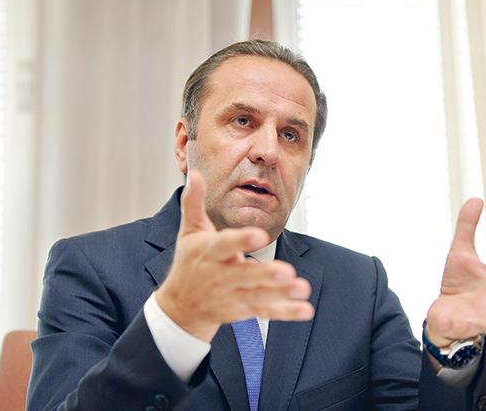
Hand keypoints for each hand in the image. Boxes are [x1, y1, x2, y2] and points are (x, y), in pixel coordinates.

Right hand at [155, 170, 313, 342]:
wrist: (180, 307)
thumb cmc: (190, 262)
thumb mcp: (190, 231)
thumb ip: (194, 202)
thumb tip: (196, 174)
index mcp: (209, 253)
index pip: (224, 245)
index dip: (241, 241)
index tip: (259, 235)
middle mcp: (220, 276)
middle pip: (244, 276)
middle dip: (265, 274)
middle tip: (286, 271)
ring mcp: (232, 295)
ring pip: (258, 295)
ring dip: (281, 293)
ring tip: (302, 288)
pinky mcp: (242, 309)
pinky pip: (265, 311)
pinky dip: (286, 312)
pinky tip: (305, 310)